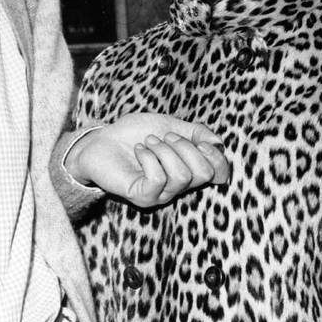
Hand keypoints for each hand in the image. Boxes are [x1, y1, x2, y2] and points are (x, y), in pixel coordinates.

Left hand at [64, 112, 228, 207]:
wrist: (102, 139)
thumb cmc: (135, 133)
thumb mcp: (171, 125)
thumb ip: (196, 132)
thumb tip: (218, 143)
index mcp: (189, 169)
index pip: (220, 174)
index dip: (217, 156)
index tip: (200, 141)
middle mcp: (178, 186)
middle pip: (203, 173)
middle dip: (186, 147)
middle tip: (165, 137)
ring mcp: (160, 194)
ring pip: (182, 176)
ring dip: (164, 150)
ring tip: (148, 142)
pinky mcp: (142, 196)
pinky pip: (158, 179)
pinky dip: (149, 157)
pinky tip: (139, 151)